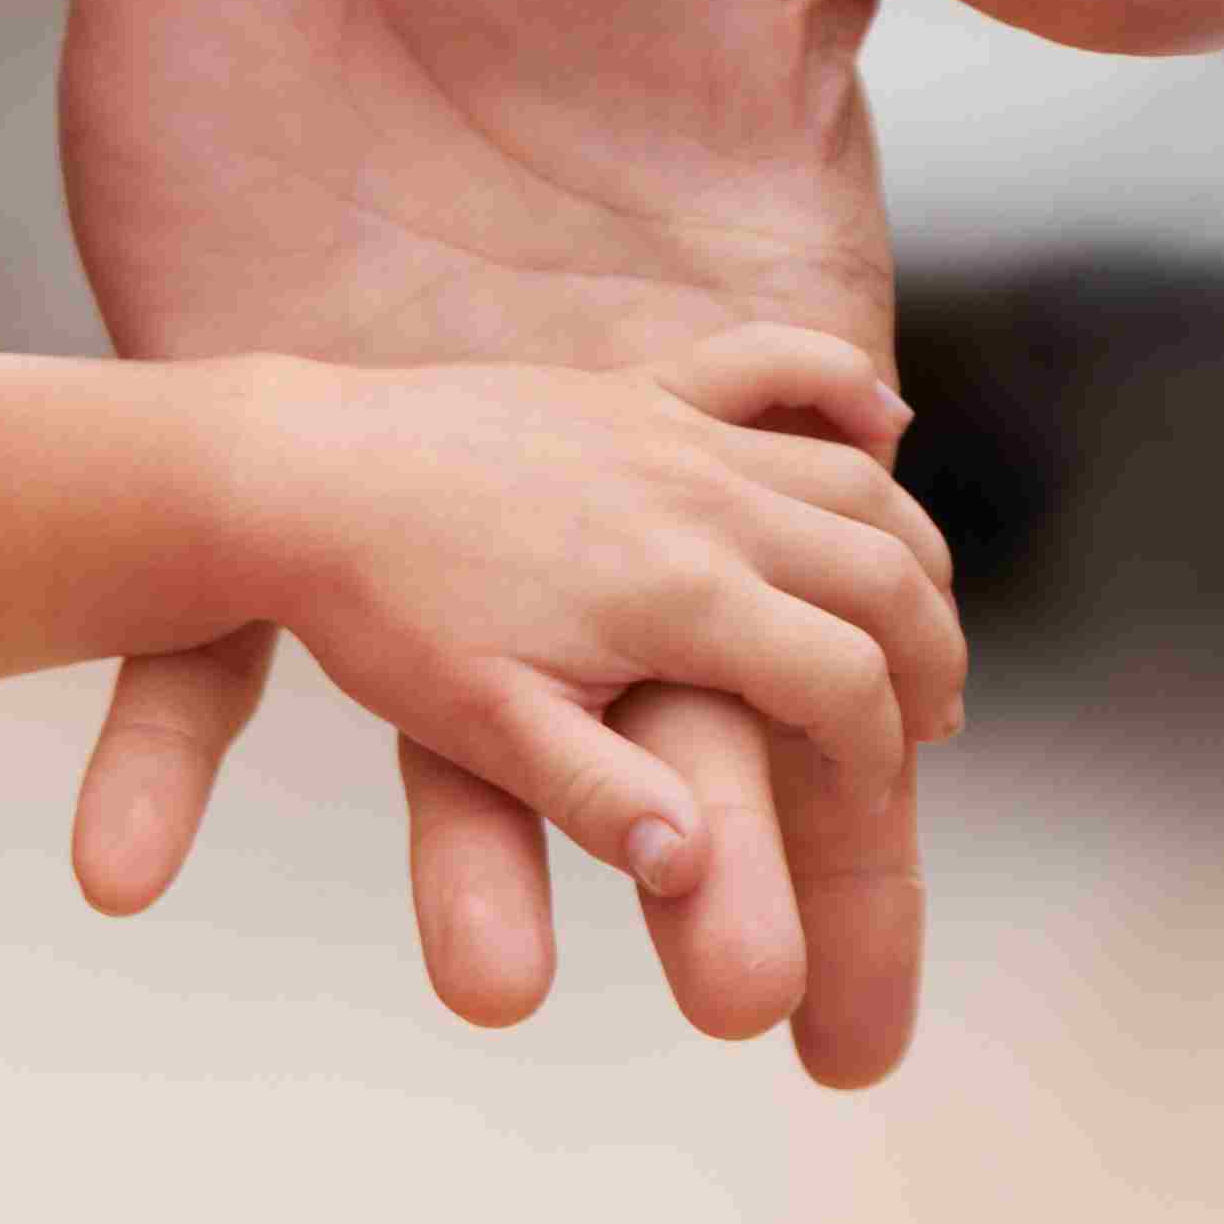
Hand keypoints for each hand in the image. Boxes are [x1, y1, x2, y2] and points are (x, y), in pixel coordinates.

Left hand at [55, 0, 1223, 1079]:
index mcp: (751, 365)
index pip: (845, 609)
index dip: (884, 756)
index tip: (905, 881)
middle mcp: (596, 451)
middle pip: (678, 699)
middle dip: (723, 856)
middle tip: (762, 1011)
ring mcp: (418, 451)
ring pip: (453, 697)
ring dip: (473, 843)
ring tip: (491, 983)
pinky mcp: (246, 410)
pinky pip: (183, 610)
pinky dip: (152, 742)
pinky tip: (113, 867)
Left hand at [211, 329, 965, 905]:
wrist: (295, 477)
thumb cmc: (380, 611)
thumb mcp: (480, 726)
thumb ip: (594, 793)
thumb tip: (690, 861)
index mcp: (682, 598)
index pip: (842, 687)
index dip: (875, 754)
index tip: (872, 788)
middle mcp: (705, 501)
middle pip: (884, 580)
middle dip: (928, 658)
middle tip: (928, 720)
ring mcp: (677, 432)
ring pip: (853, 483)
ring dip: (909, 552)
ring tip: (917, 621)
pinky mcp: (638, 386)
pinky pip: (773, 363)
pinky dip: (844, 386)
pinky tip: (887, 422)